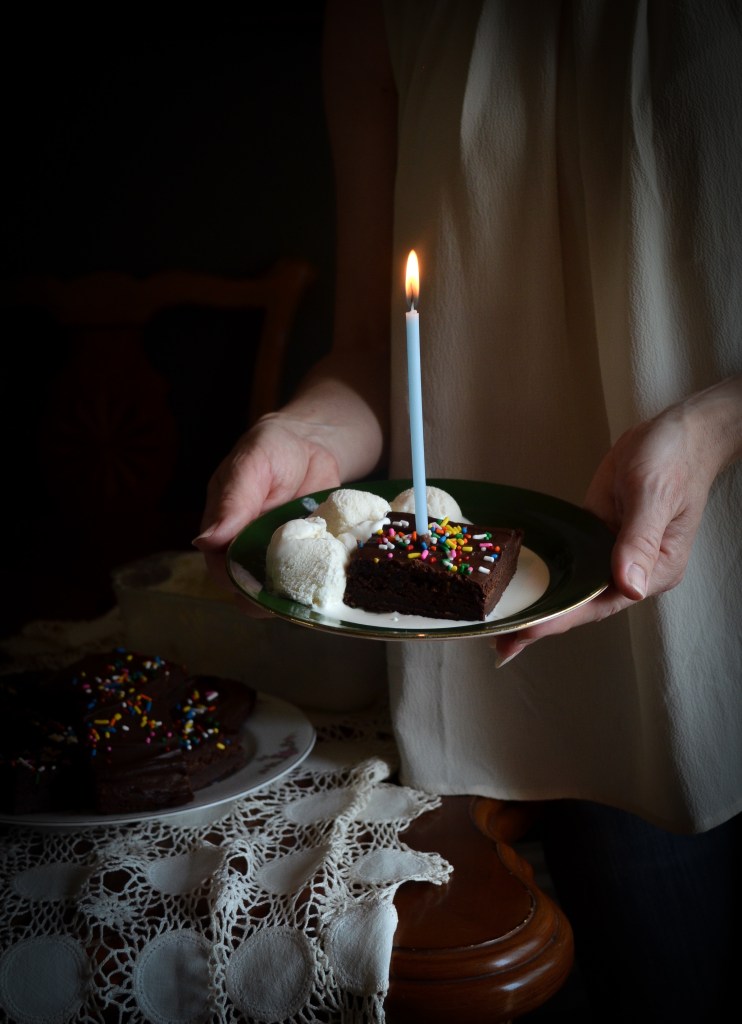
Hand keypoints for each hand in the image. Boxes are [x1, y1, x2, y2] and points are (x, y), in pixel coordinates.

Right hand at [193, 412, 343, 591]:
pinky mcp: (306, 555)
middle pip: (250, 587)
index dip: (234, 582)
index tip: (255, 588)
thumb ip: (232, 500)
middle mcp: (248, 547)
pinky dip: (320, 582)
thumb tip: (205, 540)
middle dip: (268, 599)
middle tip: (291, 598)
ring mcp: (278, 554)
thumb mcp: (252, 465)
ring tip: (313, 596)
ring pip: (279, 590)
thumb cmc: (273, 449)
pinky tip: (333, 583)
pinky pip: (309, 577)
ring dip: (295, 597)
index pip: (220, 567)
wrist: (313, 444)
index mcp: (224, 528)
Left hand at [494, 376, 741, 664]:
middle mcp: (632, 570)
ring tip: (502, 629)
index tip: (528, 631)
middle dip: (543, 624)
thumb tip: (629, 586)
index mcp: (655, 570)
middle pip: (582, 605)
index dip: (563, 618)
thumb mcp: (653, 495)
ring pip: (572, 588)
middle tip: (501, 646)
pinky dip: (546, 578)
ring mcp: (613, 554)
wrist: (675, 433)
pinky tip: (520, 589)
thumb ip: (638, 540)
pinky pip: (569, 563)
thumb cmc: (673, 459)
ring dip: (540, 606)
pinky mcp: (597, 536)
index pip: (601, 603)